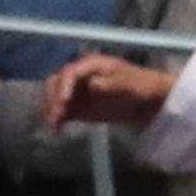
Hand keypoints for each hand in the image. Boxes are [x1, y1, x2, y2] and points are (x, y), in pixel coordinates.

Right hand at [41, 52, 176, 130]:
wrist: (146, 101)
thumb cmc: (140, 86)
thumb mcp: (129, 83)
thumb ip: (111, 84)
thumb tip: (93, 84)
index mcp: (92, 65)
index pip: (70, 71)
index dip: (64, 85)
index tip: (64, 101)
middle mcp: (79, 75)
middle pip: (56, 82)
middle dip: (53, 98)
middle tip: (56, 116)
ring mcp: (76, 90)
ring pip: (54, 97)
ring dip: (50, 110)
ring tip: (52, 127)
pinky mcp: (75, 106)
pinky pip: (59, 111)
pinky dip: (55, 120)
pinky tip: (55, 131)